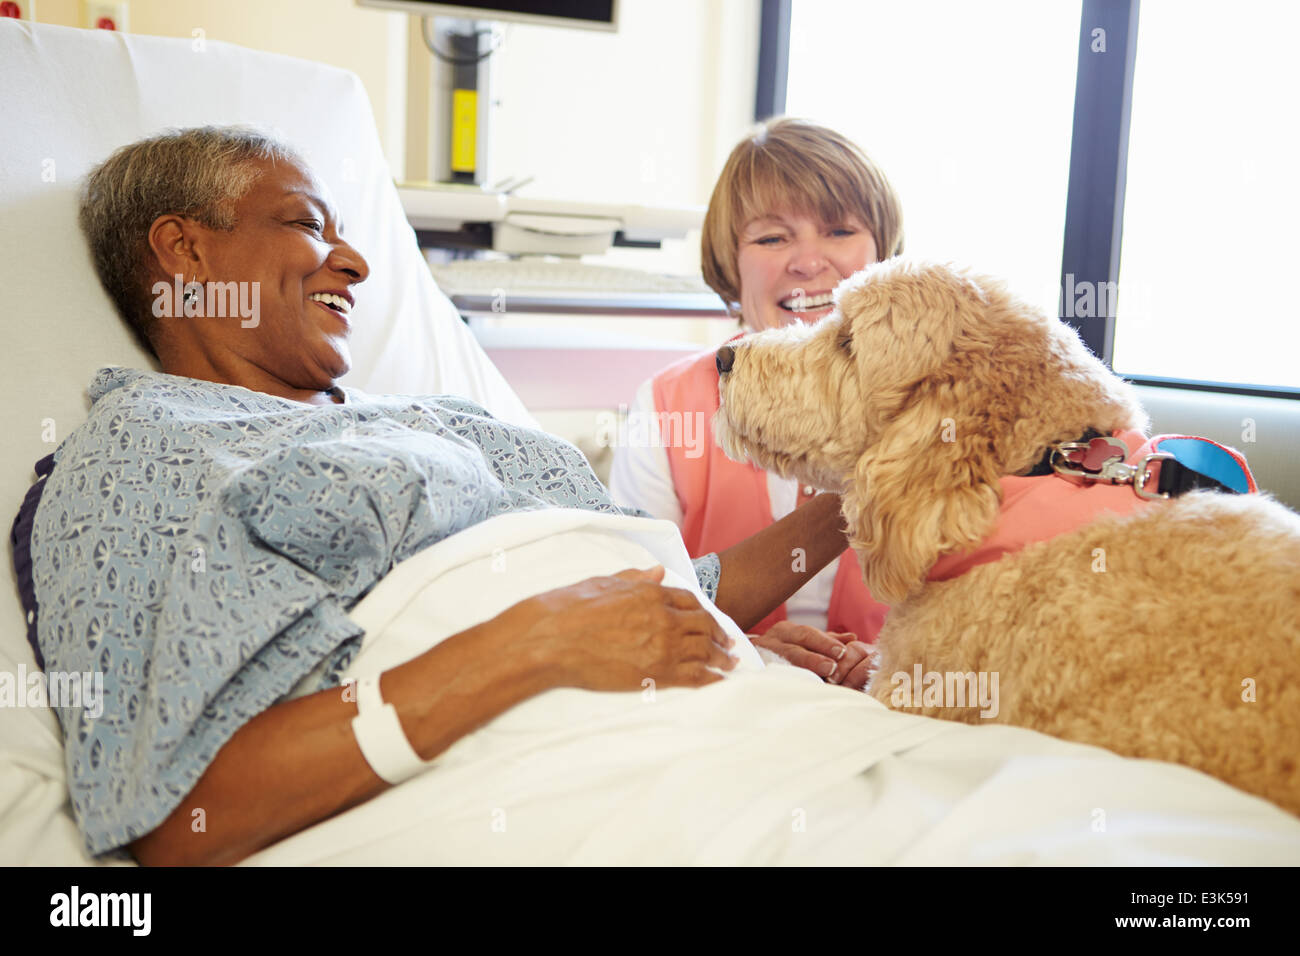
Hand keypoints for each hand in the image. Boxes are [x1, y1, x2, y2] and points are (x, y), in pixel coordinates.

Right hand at [521, 566, 737, 691]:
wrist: (552, 639)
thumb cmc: (570, 608)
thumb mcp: (605, 582)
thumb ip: (636, 577)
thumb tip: (658, 571)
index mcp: (650, 593)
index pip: (689, 601)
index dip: (703, 611)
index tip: (711, 620)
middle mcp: (663, 618)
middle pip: (703, 626)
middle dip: (720, 635)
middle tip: (730, 644)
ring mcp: (662, 647)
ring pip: (704, 651)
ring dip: (722, 657)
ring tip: (731, 663)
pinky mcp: (655, 673)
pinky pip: (693, 676)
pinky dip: (711, 678)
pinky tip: (719, 681)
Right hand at [750, 621, 876, 689]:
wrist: (746, 661)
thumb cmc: (782, 651)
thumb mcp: (803, 642)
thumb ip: (826, 640)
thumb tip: (852, 638)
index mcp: (786, 631)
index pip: (807, 635)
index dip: (825, 643)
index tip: (843, 651)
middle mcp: (771, 640)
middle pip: (794, 647)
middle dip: (814, 657)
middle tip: (832, 666)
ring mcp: (759, 656)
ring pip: (780, 662)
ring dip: (799, 670)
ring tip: (818, 677)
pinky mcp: (752, 672)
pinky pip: (766, 676)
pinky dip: (780, 681)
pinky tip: (794, 688)